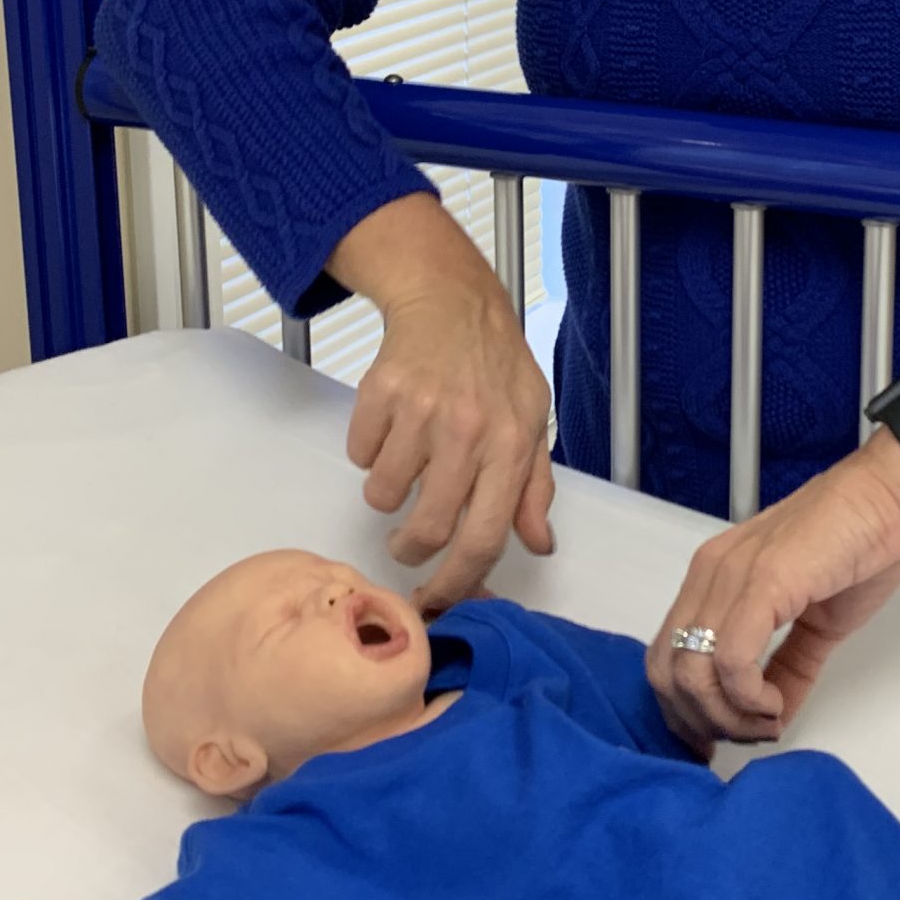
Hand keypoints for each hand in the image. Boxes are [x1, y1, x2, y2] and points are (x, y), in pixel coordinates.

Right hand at [331, 196, 555, 612]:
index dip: (457, 581)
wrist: (452, 300)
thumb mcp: (531, 422)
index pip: (483, 537)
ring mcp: (424, 411)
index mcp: (511, 446)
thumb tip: (539, 544)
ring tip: (407, 458)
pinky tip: (393, 423)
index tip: (436, 599)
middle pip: (429, 528)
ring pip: (384, 494)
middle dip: (411, 548)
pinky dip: (369, 450)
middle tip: (408, 542)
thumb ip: (534, 488)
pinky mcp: (382, 393)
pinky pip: (360, 455)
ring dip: (388, 491)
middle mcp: (469, 431)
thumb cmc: (495, 365)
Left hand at [647, 431, 899, 753]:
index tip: (718, 741)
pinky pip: (731, 661)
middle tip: (746, 737)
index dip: (684, 713)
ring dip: (728, 718)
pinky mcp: (763, 581)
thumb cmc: (859, 542)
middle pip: (667, 674)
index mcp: (712, 579)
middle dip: (703, 724)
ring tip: (767, 723)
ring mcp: (731, 576)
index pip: (665, 659)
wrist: (892, 495)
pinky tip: (775, 706)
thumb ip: (786, 667)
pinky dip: (749, 699)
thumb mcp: (815, 623)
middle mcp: (709, 575)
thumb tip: (772, 714)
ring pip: (692, 674)